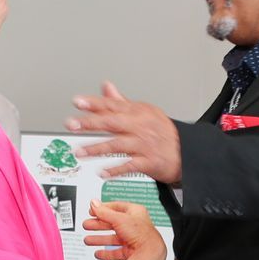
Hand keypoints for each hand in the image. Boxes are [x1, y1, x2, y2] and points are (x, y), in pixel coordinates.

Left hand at [67, 81, 181, 182]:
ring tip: (79, 152)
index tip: (78, 102)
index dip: (94, 103)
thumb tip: (106, 86)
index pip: (112, 105)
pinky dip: (115, 170)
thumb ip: (121, 101)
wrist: (187, 152)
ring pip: (117, 145)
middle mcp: (140, 126)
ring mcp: (144, 144)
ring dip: (97, 149)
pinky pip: (130, 166)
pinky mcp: (149, 162)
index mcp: (137, 112)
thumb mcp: (144, 112)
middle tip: (71, 124)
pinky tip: (102, 172)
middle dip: (90, 123)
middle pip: (112, 122)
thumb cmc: (162, 132)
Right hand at [82, 199, 165, 259]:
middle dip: (98, 225)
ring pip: (113, 238)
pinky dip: (106, 253)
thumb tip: (94, 203)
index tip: (93, 210)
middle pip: (113, 223)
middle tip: (87, 225)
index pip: (117, 207)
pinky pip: (115, 252)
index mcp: (135, 212)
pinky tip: (98, 253)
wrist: (149, 255)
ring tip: (88, 240)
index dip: (103, 208)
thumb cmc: (141, 234)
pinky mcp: (131, 252)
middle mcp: (135, 226)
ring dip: (99, 239)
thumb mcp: (118, 219)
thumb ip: (104, 212)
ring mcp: (133, 239)